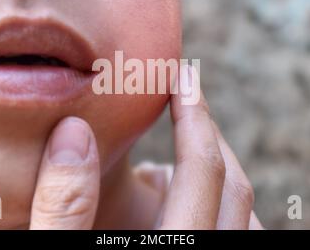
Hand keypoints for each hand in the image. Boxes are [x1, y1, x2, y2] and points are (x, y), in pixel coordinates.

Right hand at [28, 65, 262, 229]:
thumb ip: (62, 207)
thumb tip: (73, 133)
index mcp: (177, 249)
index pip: (203, 172)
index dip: (194, 117)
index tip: (186, 76)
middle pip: (237, 187)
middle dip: (211, 135)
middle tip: (188, 99)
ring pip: (247, 216)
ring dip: (221, 174)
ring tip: (183, 150)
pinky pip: (240, 232)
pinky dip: (223, 208)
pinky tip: (187, 204)